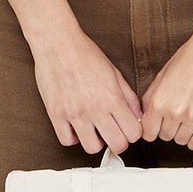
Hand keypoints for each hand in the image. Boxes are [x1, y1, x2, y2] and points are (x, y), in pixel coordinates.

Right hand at [32, 26, 143, 153]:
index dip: (133, 133)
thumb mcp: (114, 72)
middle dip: (118, 141)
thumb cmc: (85, 53)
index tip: (128, 128)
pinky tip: (76, 127)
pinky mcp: (56, 114)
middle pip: (117, 144)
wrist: (58, 43)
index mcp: (112, 98)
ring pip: (92, 147)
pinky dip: (73, 137)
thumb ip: (128, 96)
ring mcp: (74, 113)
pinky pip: (67, 140)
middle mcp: (95, 108)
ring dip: (96, 141)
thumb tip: (137, 115)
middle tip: (114, 133)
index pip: (133, 133)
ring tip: (94, 129)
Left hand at [139, 31, 192, 148]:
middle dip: (168, 129)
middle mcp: (175, 112)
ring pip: (181, 141)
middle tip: (175, 117)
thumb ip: (151, 98)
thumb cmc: (190, 57)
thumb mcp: (161, 76)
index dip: (151, 130)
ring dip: (183, 133)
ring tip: (188, 119)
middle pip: (165, 137)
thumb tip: (145, 116)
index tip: (156, 127)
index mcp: (159, 101)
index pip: (148, 133)